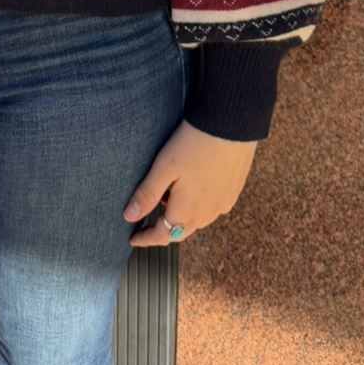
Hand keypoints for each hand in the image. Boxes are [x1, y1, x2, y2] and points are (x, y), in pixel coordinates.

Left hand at [123, 119, 256, 246]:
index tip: (133, 239)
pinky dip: (198, 206)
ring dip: (181, 216)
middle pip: (180, 231)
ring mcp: (223, 203)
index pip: (163, 235)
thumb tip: (129, 216)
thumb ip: (147, 194)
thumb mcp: (164, 167)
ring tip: (168, 197)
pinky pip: (212, 208)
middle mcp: (207, 213)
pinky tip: (193, 189)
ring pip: (197, 220)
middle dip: (163, 230)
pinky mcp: (233, 191)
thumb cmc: (194, 144)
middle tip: (146, 224)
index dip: (146, 239)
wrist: (231, 125)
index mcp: (187, 210)